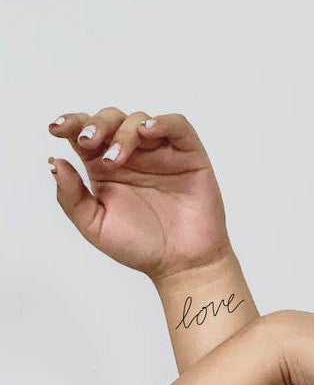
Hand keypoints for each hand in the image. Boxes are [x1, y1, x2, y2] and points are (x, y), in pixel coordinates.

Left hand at [48, 107, 229, 278]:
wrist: (180, 264)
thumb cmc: (140, 246)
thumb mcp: (94, 226)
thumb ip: (71, 196)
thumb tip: (55, 162)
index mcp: (105, 168)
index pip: (86, 133)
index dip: (72, 123)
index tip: (57, 128)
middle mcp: (132, 155)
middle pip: (111, 119)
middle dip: (96, 125)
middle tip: (88, 142)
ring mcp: (160, 153)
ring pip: (139, 120)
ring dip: (123, 133)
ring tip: (115, 159)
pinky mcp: (188, 154)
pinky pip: (178, 126)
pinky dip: (163, 122)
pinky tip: (147, 131)